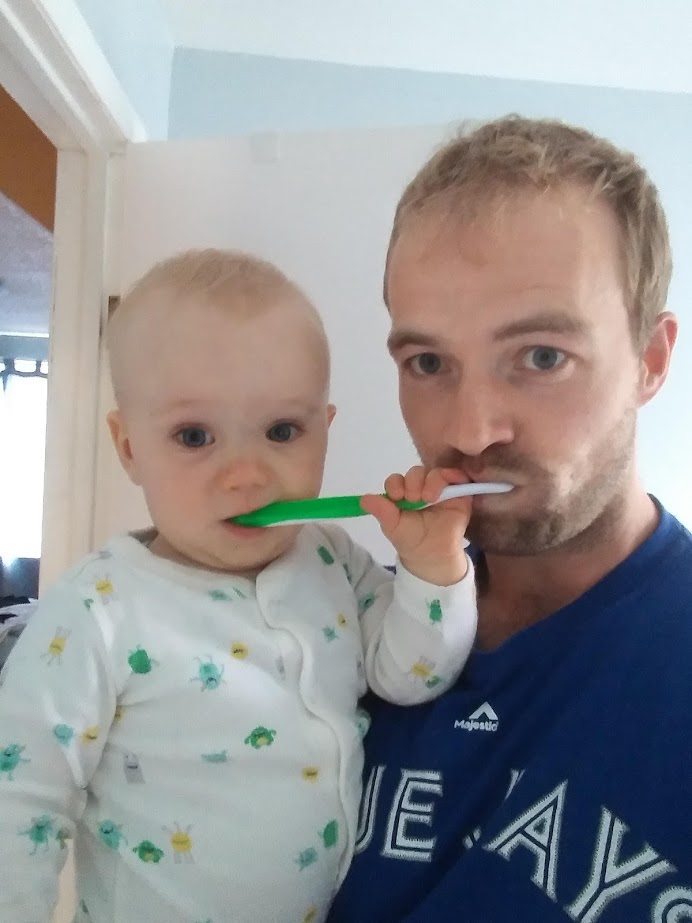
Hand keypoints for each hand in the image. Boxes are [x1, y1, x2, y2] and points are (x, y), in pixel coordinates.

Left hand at [360, 466, 470, 585]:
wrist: (432, 555)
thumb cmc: (411, 539)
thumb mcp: (393, 526)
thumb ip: (381, 511)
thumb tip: (363, 499)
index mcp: (403, 494)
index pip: (397, 480)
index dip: (395, 484)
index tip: (396, 496)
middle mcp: (420, 488)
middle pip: (415, 473)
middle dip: (413, 483)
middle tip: (414, 499)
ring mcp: (439, 489)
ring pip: (434, 472)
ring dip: (430, 481)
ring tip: (429, 498)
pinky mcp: (458, 492)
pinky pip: (456, 476)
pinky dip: (450, 477)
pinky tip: (444, 489)